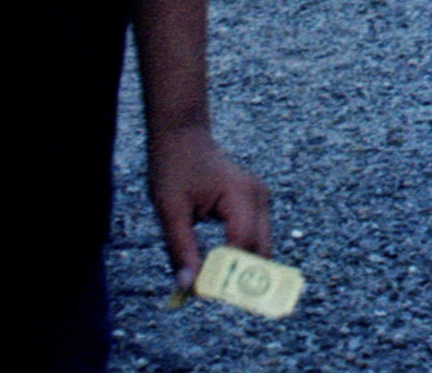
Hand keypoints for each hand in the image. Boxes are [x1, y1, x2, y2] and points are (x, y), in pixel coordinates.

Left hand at [148, 124, 272, 290]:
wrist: (182, 136)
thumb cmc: (174, 166)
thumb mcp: (170, 209)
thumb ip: (180, 249)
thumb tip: (188, 287)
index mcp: (240, 194)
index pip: (242, 245)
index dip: (227, 273)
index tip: (205, 293)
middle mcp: (258, 197)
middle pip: (260, 250)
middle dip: (239, 277)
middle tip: (212, 296)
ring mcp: (261, 199)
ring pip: (260, 247)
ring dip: (240, 267)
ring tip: (212, 281)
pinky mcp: (256, 204)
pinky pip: (254, 237)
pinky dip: (239, 254)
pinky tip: (218, 264)